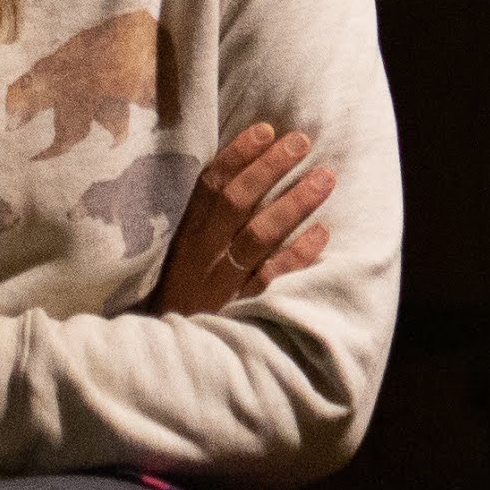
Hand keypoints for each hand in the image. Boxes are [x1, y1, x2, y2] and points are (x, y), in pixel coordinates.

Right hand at [154, 119, 339, 317]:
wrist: (164, 360)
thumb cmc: (182, 295)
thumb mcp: (183, 255)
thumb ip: (209, 220)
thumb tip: (250, 171)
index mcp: (184, 237)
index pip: (207, 188)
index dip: (237, 155)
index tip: (266, 129)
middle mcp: (201, 257)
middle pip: (235, 204)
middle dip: (268, 170)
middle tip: (301, 142)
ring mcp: (221, 283)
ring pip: (257, 237)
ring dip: (293, 204)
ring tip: (325, 177)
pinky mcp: (240, 309)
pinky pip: (271, 278)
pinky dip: (297, 254)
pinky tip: (322, 233)